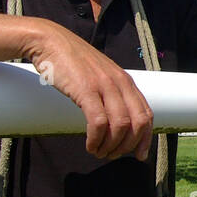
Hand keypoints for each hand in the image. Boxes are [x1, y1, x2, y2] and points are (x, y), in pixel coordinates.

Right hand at [24, 20, 153, 159]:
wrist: (50, 41)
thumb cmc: (72, 62)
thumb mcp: (100, 75)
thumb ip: (111, 92)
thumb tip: (117, 120)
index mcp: (125, 81)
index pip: (146, 114)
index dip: (145, 139)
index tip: (138, 155)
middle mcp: (119, 83)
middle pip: (137, 123)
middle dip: (127, 146)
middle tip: (112, 155)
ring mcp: (103, 86)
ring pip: (120, 126)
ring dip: (111, 146)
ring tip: (99, 152)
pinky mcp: (85, 89)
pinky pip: (98, 122)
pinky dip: (96, 139)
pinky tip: (90, 146)